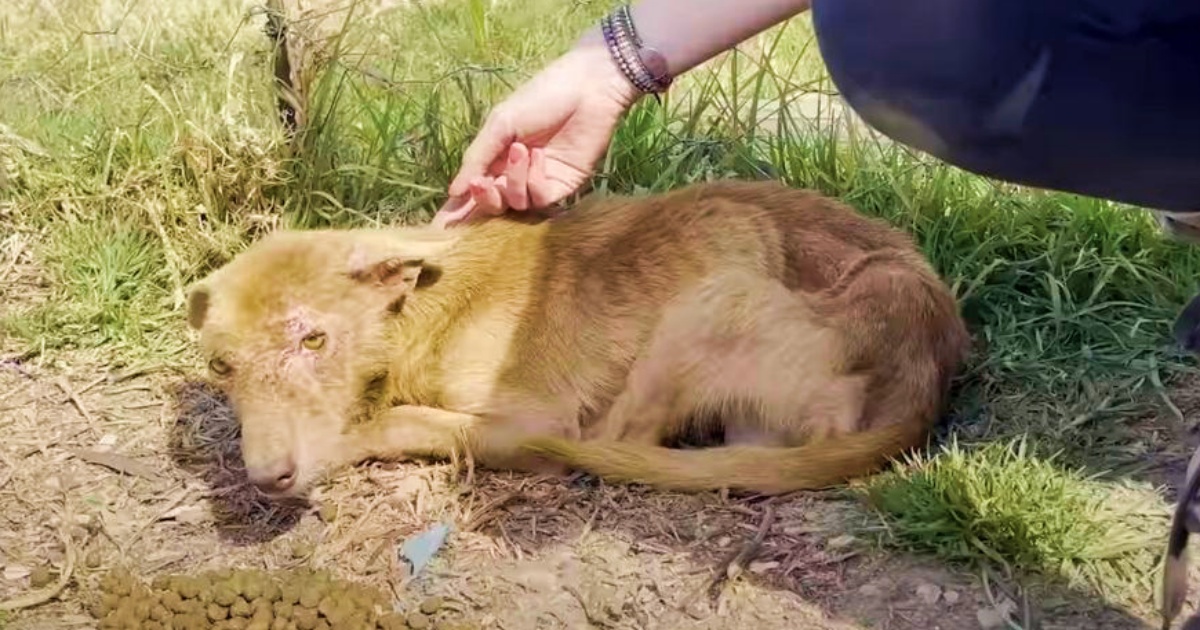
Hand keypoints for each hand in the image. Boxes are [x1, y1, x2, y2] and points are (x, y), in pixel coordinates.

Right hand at [433, 42, 639, 227]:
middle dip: (484, 199)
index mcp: (496, 157)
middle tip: (481, 183)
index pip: (473, 190)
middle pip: (493, 206)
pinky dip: (535, 180)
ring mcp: (540, 181)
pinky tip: (540, 156)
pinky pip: (541, 199)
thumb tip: (454, 192)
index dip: (457, 209)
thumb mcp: (501, 124)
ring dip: (512, 181)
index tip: (439, 227)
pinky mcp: (564, 186)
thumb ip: (477, 158)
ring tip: (520, 149)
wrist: (588, 88)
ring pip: (516, 205)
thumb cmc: (542, 96)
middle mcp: (516, 174)